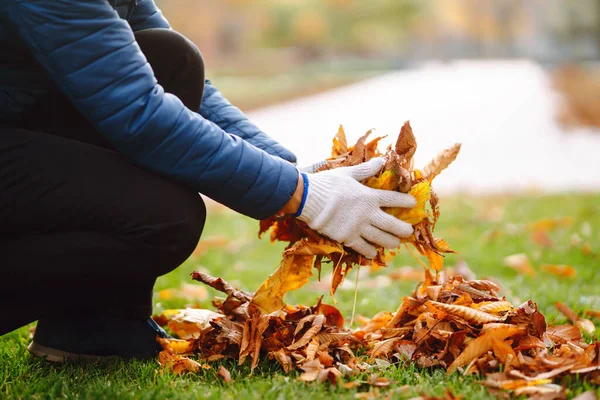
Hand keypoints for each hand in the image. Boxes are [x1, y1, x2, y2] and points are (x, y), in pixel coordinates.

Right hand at [294, 157, 415, 258]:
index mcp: (369, 196)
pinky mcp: (347, 238)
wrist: (308, 199)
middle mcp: (367, 213)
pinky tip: (374, 253)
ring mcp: (358, 227)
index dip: (405, 201)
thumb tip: (381, 160)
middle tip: (409, 232)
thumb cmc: (327, 184)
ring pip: (381, 238)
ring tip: (395, 243)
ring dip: (391, 242)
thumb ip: (365, 170)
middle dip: (404, 229)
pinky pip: (363, 248)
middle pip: (392, 224)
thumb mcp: (347, 173)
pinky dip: (370, 252)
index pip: (393, 199)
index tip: (413, 203)